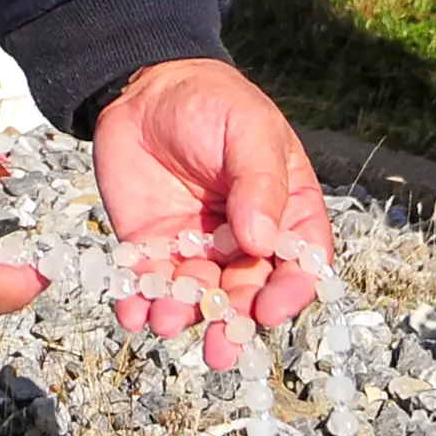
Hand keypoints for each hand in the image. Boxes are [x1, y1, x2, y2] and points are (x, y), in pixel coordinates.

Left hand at [93, 59, 332, 370]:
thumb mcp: (249, 130)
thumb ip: (260, 182)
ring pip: (199, 297)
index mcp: (286, 211)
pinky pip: (150, 285)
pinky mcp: (153, 248)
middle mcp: (246, 240)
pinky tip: (133, 313)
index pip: (301, 262)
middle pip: (249, 292)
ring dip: (186, 317)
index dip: (291, 291)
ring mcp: (199, 248)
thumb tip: (262, 240)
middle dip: (235, 322)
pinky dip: (141, 304)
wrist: (144, 88)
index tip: (270, 309)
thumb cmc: (212, 103)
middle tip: (220, 348)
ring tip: (168, 322)